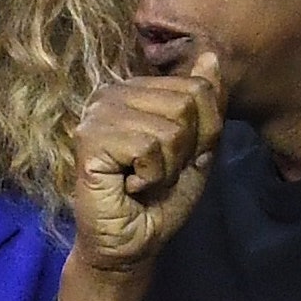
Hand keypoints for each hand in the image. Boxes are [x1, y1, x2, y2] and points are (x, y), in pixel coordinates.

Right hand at [71, 52, 223, 277]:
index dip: (203, 132)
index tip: (177, 159)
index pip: (199, 87)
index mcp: (137, 90)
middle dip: (185, 150)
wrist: (131, 245)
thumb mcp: (198, 149)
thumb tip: (211, 56)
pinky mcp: (89, 139)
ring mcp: (97, 113)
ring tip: (141, 181)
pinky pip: (148, 147)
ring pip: (170, 128)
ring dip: (167, 167)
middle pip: (187, 103)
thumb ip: (207, 106)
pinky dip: (150, 176)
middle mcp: (112, 93)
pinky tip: (128, 186)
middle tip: (157, 173)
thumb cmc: (160, 199)